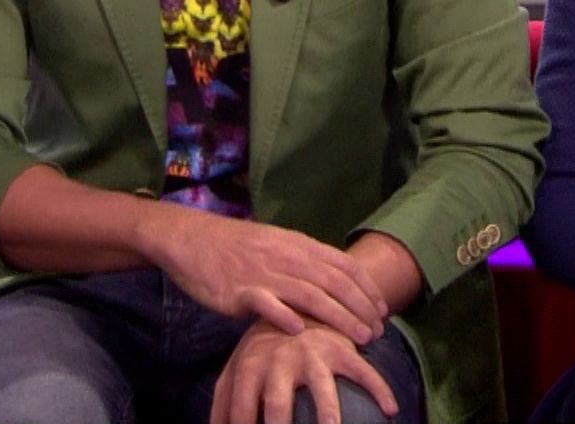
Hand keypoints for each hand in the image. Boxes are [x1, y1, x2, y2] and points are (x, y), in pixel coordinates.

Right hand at [140, 207, 388, 343]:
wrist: (191, 238)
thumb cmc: (235, 246)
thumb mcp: (276, 243)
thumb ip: (304, 260)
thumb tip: (334, 280)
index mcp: (298, 244)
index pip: (343, 265)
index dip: (367, 288)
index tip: (382, 309)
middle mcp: (287, 256)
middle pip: (334, 282)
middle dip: (361, 308)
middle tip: (378, 330)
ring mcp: (264, 273)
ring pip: (311, 295)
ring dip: (339, 318)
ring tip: (358, 337)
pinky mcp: (239, 291)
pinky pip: (266, 304)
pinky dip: (285, 317)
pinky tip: (301, 332)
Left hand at [211, 322, 398, 423]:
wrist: (294, 299)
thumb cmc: (260, 352)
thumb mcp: (234, 371)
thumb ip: (224, 405)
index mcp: (248, 368)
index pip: (240, 412)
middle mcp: (278, 362)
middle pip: (277, 403)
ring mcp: (311, 356)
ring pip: (322, 387)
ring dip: (329, 411)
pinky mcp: (339, 349)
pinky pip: (362, 372)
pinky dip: (379, 389)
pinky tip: (392, 410)